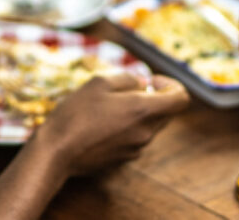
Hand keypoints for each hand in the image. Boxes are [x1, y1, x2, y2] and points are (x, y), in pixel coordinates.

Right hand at [36, 72, 188, 177]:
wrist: (58, 150)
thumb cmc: (77, 112)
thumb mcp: (100, 82)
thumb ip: (127, 79)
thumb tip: (142, 83)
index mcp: (144, 110)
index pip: (181, 98)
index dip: (170, 84)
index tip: (150, 80)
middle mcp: (146, 133)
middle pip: (167, 112)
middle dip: (154, 97)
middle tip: (128, 89)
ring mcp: (136, 149)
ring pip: (151, 125)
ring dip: (139, 112)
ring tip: (110, 104)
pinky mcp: (124, 159)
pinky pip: (137, 137)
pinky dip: (129, 126)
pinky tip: (103, 122)